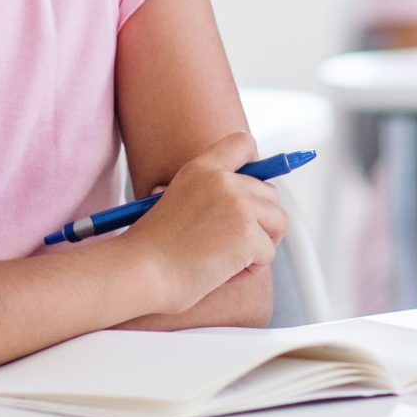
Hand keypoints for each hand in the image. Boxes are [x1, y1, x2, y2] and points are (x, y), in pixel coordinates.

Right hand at [128, 133, 286, 313]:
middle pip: (270, 193)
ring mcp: (239, 205)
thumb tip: (237, 202)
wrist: (139, 270)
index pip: (243, 143)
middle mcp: (223, 180)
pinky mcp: (248, 233)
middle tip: (232, 245)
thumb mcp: (173, 202)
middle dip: (260, 222)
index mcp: (201, 167)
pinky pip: (268, 253)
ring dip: (259, 246)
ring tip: (227, 260)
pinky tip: (223, 273)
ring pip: (278, 222)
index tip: (250, 191)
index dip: (256, 167)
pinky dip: (249, 270)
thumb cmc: (150, 249)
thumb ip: (205, 194)